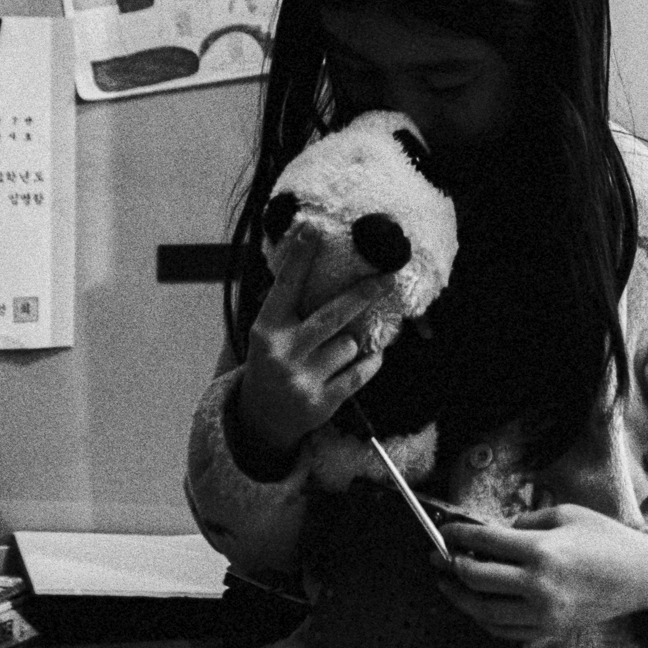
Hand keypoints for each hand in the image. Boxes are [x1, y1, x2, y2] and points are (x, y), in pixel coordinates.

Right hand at [233, 221, 393, 468]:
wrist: (261, 418)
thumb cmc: (271, 362)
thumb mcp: (268, 332)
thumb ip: (286, 304)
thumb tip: (307, 258)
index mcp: (266, 330)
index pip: (286, 287)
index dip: (301, 257)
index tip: (315, 228)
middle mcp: (283, 353)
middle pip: (331, 317)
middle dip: (362, 296)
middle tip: (386, 278)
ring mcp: (302, 380)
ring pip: (348, 345)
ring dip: (350, 344)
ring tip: (332, 353)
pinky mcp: (322, 402)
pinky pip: (360, 372)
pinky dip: (369, 363)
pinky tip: (366, 358)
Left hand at [436, 507, 647, 643]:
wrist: (640, 577)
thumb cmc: (605, 538)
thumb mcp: (566, 514)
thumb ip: (526, 523)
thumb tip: (495, 534)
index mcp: (543, 551)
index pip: (485, 544)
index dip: (458, 536)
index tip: (445, 531)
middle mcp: (539, 585)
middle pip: (478, 579)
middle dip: (451, 566)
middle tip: (437, 556)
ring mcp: (543, 613)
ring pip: (484, 611)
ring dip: (460, 597)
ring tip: (447, 584)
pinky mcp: (549, 630)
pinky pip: (505, 630)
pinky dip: (484, 618)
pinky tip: (475, 605)